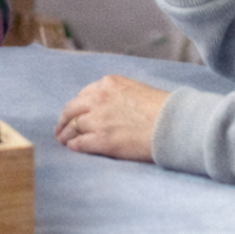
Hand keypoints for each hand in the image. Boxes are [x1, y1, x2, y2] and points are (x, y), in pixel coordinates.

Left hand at [54, 75, 170, 161]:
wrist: (174, 124)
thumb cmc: (162, 108)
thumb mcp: (136, 90)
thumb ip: (117, 95)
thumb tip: (109, 107)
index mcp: (107, 84)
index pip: (83, 95)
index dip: (77, 107)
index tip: (74, 114)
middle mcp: (98, 99)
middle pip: (71, 109)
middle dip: (64, 120)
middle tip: (60, 129)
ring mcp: (98, 120)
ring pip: (72, 127)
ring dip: (65, 134)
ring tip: (63, 141)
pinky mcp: (102, 140)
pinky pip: (79, 143)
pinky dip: (73, 146)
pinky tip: (73, 148)